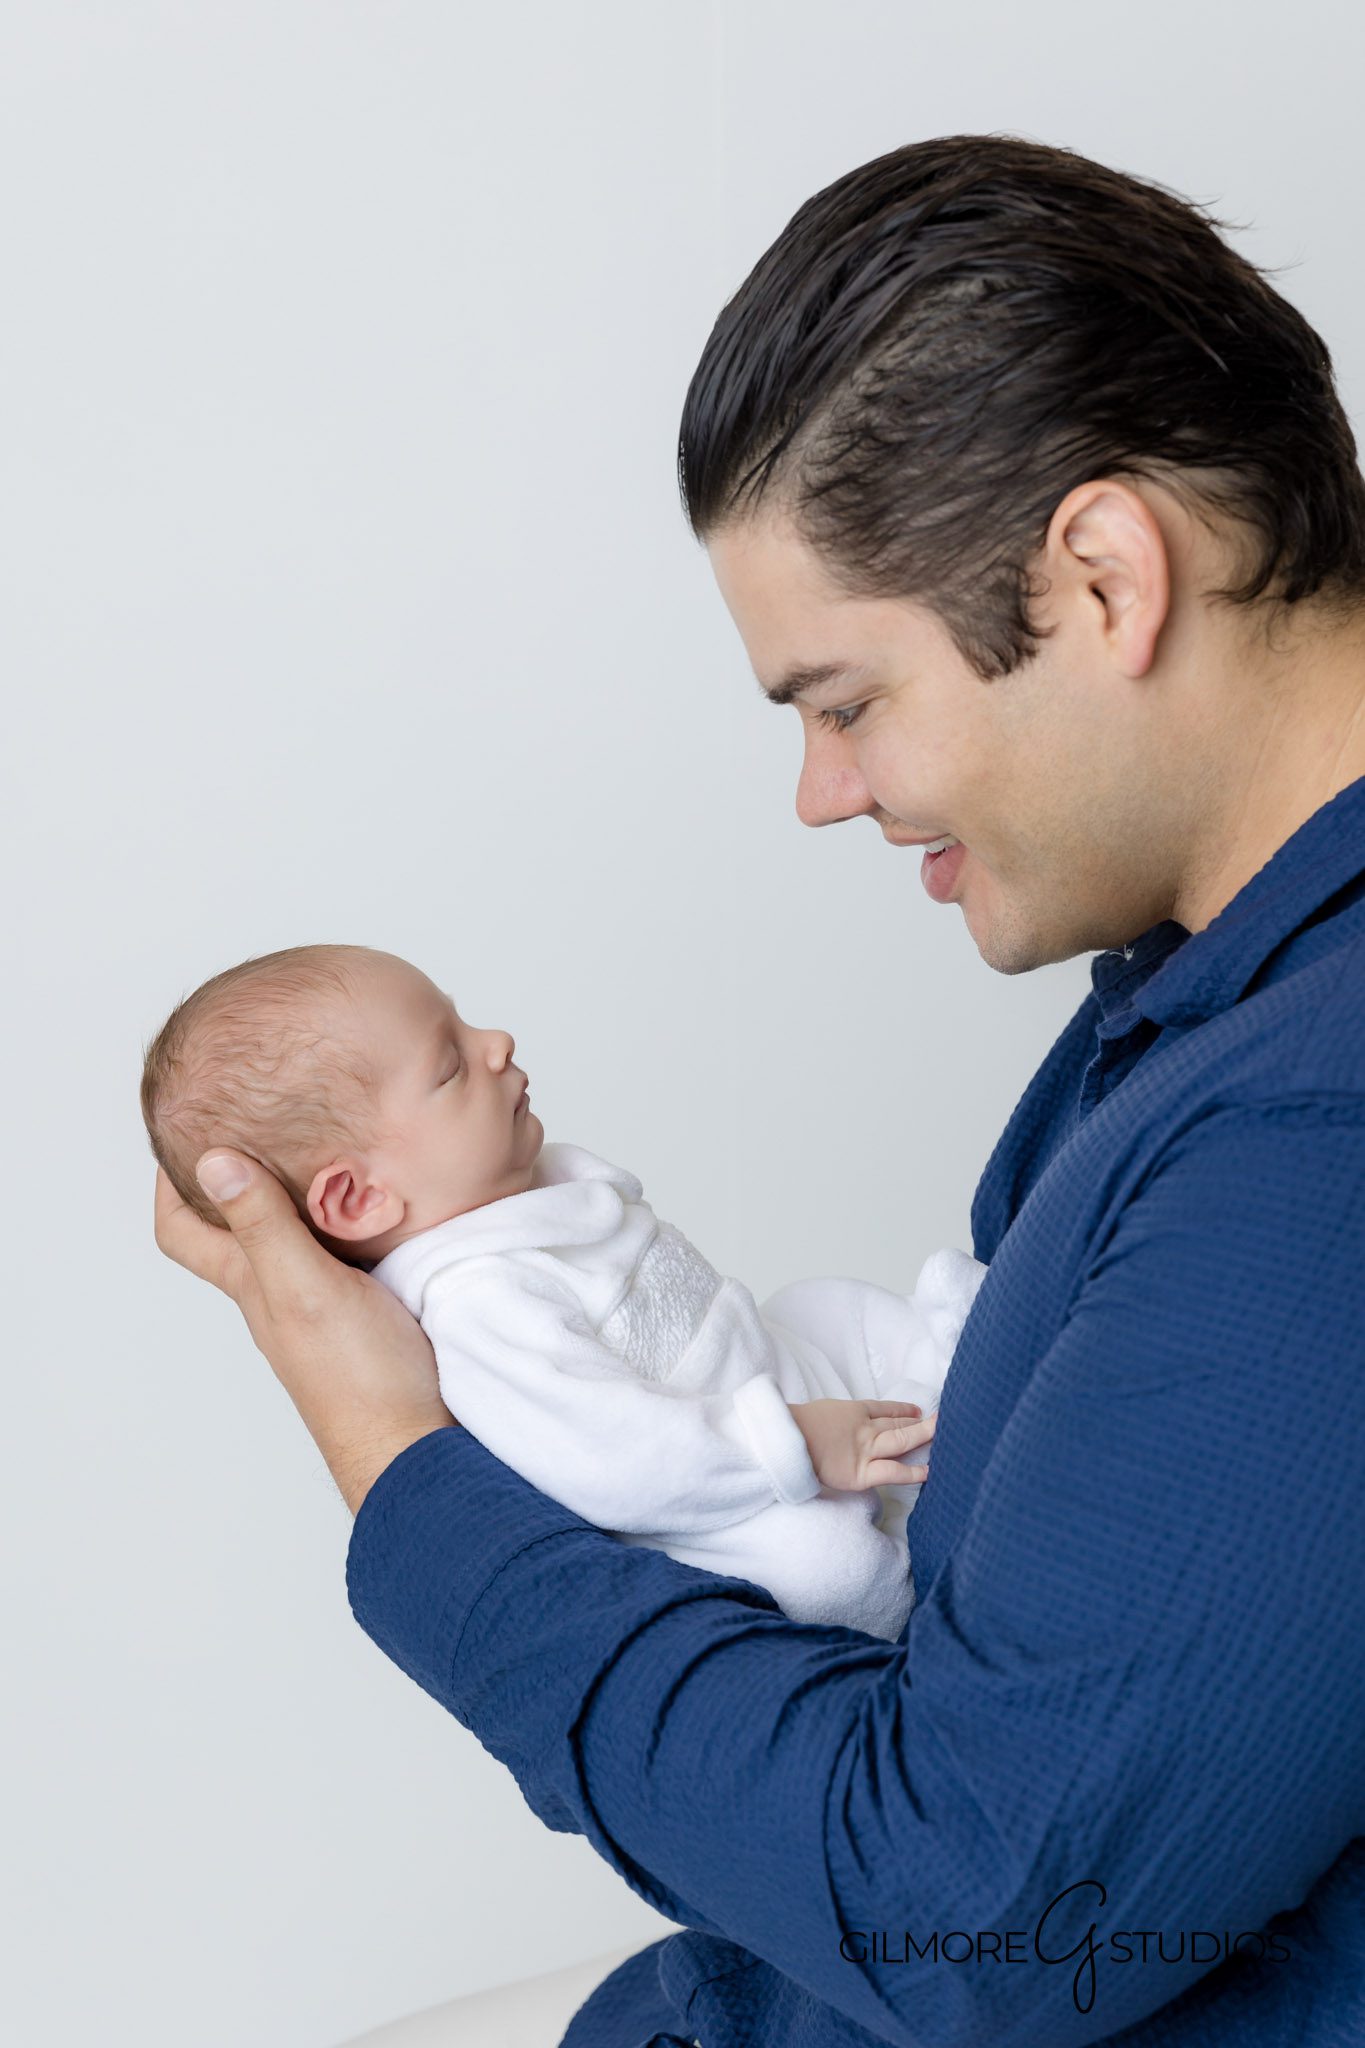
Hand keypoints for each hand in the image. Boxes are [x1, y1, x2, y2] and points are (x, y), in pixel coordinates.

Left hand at [154, 1152, 456, 1514]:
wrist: (419, 1439)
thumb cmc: (357, 1378)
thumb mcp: (303, 1288)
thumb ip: (263, 1227)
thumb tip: (210, 1162)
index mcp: (253, 1282)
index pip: (184, 1232)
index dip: (171, 1184)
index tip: (184, 1131)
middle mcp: (282, 1288)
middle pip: (242, 1222)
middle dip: (244, 1168)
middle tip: (266, 1116)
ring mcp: (329, 1298)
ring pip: (301, 1229)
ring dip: (307, 1185)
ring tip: (329, 1136)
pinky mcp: (376, 1300)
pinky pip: (353, 1242)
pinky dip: (358, 1209)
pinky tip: (383, 1188)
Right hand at [788, 1398, 935, 1493]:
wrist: (784, 1439)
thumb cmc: (793, 1425)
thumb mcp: (816, 1411)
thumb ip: (829, 1417)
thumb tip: (829, 1423)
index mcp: (851, 1411)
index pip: (883, 1409)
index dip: (902, 1409)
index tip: (916, 1410)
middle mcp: (864, 1429)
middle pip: (899, 1423)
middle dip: (922, 1422)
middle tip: (944, 1419)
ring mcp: (865, 1450)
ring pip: (901, 1440)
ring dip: (923, 1437)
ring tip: (943, 1436)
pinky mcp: (861, 1474)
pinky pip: (892, 1472)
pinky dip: (911, 1472)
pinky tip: (928, 1472)